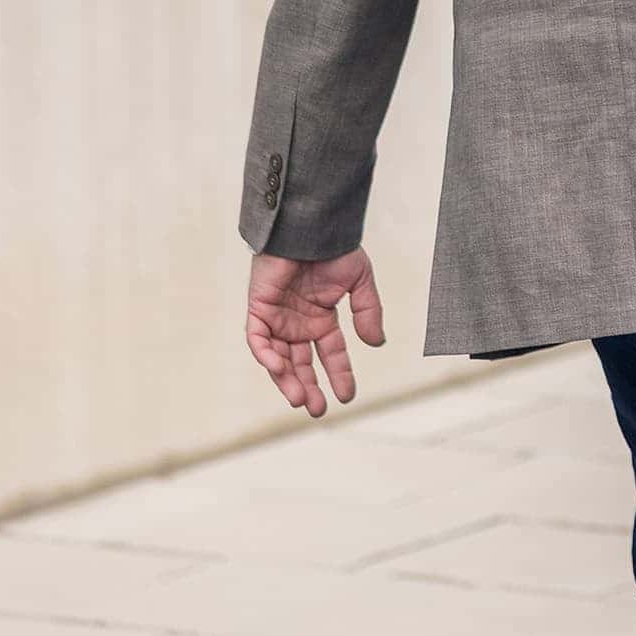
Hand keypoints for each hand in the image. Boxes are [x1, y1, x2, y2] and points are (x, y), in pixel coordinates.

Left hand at [245, 248, 385, 418]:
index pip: (330, 353)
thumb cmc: (334, 248)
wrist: (310, 226)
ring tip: (301, 399)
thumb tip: (377, 343)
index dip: (339, 373)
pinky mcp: (259, 308)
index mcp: (321, 317)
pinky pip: (258, 339)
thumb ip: (368, 311)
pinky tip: (280, 367)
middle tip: (318, 409)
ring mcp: (277, 317)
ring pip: (279, 358)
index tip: (348, 395)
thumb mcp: (359, 282)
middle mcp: (298, 322)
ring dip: (287, 379)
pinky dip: (267, 355)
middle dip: (309, 387)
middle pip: (301, 363)